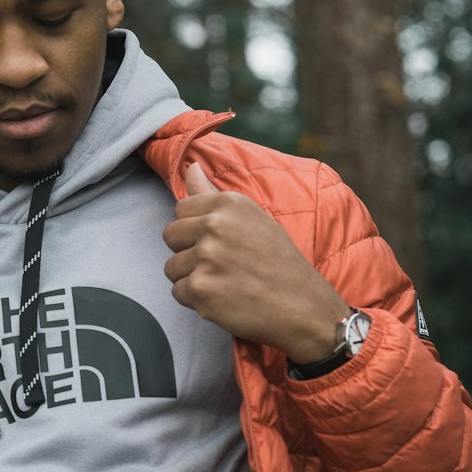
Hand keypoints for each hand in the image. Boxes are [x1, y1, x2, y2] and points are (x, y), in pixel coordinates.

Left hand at [163, 163, 349, 363]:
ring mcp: (206, 257)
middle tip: (219, 265)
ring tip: (224, 282)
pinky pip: (178, 292)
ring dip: (192, 278)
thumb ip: (212, 193)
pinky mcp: (200, 288)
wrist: (301, 305)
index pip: (180, 210)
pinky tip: (223, 299)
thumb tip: (189, 166)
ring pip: (172, 267)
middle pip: (170, 236)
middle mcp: (215, 225)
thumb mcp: (251, 218)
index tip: (217, 242)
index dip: (195, 230)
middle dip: (187, 252)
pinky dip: (196, 300)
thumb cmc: (278, 261)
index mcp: (228, 203)